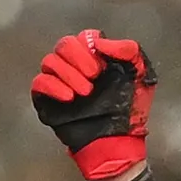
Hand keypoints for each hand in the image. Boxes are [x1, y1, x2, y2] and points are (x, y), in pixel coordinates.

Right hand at [30, 30, 156, 180]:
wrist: (118, 143)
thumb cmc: (131, 112)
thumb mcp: (142, 77)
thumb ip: (129, 50)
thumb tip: (100, 42)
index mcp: (96, 58)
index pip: (84, 37)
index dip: (90, 46)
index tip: (103, 66)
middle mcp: (75, 67)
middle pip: (63, 44)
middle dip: (78, 57)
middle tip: (94, 78)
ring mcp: (60, 82)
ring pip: (49, 61)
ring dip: (68, 74)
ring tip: (85, 93)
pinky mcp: (47, 100)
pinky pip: (39, 82)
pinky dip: (52, 86)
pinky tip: (69, 97)